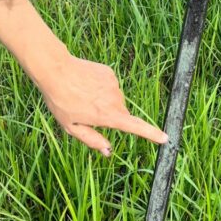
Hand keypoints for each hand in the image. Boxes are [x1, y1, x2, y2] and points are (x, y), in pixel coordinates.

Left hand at [39, 53, 167, 156]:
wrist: (56, 69)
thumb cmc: (60, 101)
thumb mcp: (71, 127)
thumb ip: (92, 139)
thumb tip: (107, 150)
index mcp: (107, 116)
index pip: (135, 127)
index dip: (151, 134)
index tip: (165, 138)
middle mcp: (115, 100)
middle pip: (121, 114)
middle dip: (109, 117)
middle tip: (85, 111)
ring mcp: (114, 85)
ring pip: (115, 100)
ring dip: (104, 102)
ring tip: (83, 95)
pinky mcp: (110, 73)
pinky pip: (110, 86)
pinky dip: (101, 88)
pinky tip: (86, 85)